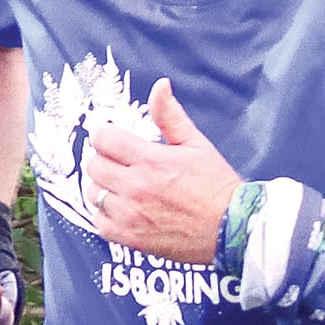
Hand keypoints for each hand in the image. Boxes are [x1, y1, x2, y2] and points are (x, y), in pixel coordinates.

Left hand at [83, 77, 240, 263]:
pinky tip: (123, 209)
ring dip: (105, 188)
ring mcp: (131, 214)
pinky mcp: (131, 238)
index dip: (108, 136)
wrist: (231, 227)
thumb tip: (160, 87)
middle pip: (94, 165)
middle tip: (122, 165)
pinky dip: (105, 215)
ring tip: (124, 188)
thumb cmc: (216, 187)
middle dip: (106, 160)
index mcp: (151, 160)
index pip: (103, 138)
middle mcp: (136, 187)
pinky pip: (99, 222)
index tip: (116, 142)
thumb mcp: (196, 144)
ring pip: (93, 193)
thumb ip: (170, 115)